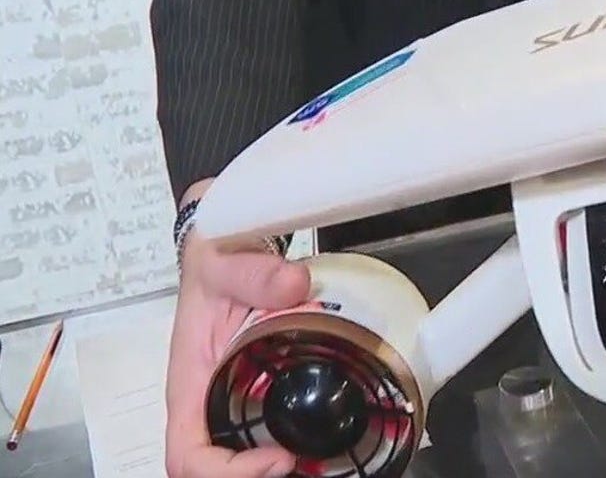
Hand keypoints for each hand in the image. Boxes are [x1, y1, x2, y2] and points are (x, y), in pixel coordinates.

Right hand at [164, 227, 310, 477]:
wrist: (222, 250)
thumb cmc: (214, 264)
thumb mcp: (227, 261)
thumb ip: (257, 273)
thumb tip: (293, 284)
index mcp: (191, 381)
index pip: (188, 452)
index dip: (228, 470)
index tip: (278, 457)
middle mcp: (205, 398)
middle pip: (213, 466)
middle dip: (255, 474)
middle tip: (305, 461)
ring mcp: (226, 397)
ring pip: (237, 453)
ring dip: (270, 463)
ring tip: (316, 456)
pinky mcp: (249, 389)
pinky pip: (260, 430)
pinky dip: (286, 439)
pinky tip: (318, 435)